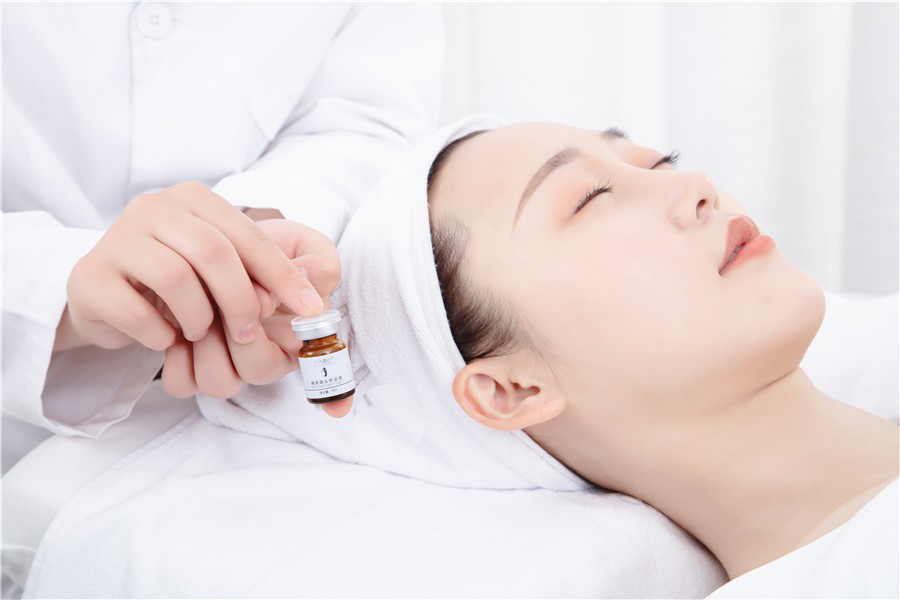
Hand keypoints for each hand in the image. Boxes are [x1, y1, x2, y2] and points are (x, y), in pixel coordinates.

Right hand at [59, 182, 320, 352]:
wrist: (110, 296)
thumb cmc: (183, 281)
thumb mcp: (232, 269)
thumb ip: (272, 273)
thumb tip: (310, 291)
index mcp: (195, 199)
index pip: (248, 235)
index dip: (282, 274)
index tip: (309, 308)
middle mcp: (153, 208)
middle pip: (213, 252)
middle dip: (241, 300)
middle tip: (247, 333)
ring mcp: (117, 239)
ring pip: (175, 279)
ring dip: (199, 318)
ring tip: (199, 331)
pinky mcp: (90, 277)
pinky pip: (137, 312)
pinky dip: (161, 335)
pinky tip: (166, 338)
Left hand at [159, 219, 353, 417]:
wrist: (222, 241)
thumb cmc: (271, 250)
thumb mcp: (307, 247)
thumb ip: (321, 264)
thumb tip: (305, 275)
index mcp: (300, 340)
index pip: (301, 366)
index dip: (275, 337)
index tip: (262, 303)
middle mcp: (265, 358)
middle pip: (255, 371)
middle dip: (236, 333)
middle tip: (223, 298)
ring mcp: (229, 365)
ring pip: (218, 384)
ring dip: (206, 346)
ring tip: (199, 309)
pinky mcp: (193, 365)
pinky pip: (183, 384)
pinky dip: (176, 359)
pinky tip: (177, 324)